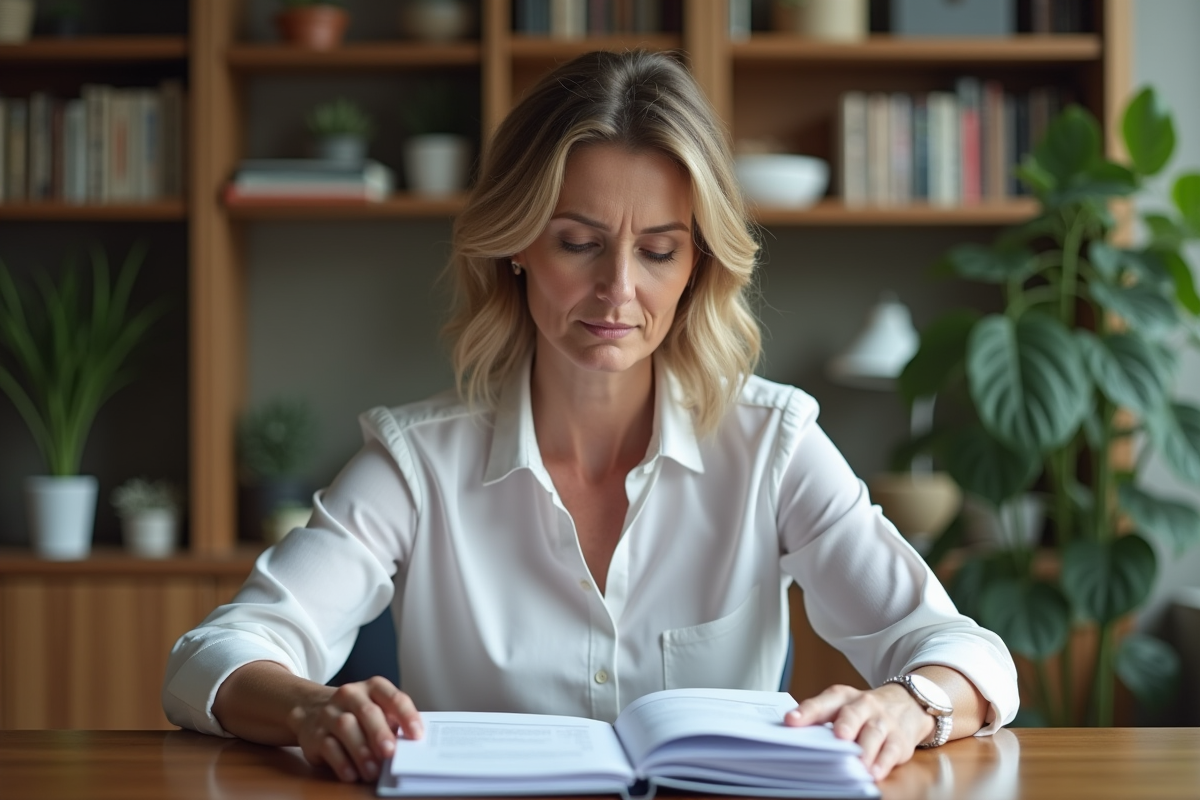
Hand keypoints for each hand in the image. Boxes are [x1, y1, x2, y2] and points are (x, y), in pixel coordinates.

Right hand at [286, 676, 422, 783]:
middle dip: (380, 733)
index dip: (407, 716)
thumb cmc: (356, 714)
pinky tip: (352, 774)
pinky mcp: (314, 733)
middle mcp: (350, 695)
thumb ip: (392, 724)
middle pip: (367, 712)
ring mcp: (329, 713)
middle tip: (391, 753)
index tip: (417, 735)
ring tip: (373, 771)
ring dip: (362, 752)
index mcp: (373, 688)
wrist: (310, 708)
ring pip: (346, 727)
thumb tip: (410, 747)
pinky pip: (328, 747)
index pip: (393, 697)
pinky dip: (342, 762)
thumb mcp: (376, 710)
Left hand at [784, 683, 934, 780]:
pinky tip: (874, 772)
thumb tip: (794, 740)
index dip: (806, 711)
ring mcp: (883, 722)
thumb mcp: (840, 707)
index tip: (790, 720)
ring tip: (857, 764)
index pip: (822, 703)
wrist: (905, 704)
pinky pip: (891, 751)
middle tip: (838, 736)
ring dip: (865, 749)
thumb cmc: (861, 711)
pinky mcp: (899, 740)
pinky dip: (882, 763)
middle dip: (845, 725)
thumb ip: (820, 721)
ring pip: (873, 733)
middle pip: (852, 714)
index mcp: (841, 697)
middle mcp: (863, 705)